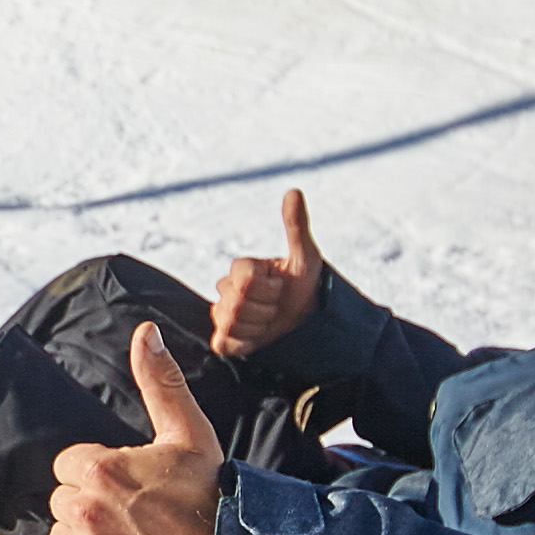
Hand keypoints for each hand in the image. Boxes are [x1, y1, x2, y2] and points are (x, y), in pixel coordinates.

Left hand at [50, 323, 223, 534]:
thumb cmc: (212, 498)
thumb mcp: (189, 433)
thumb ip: (159, 382)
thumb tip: (145, 333)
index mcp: (99, 469)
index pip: (71, 465)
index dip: (102, 473)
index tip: (134, 486)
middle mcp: (84, 511)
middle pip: (64, 500)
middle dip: (92, 503)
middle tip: (137, 514)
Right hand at [208, 187, 326, 358]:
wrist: (310, 319)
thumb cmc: (306, 284)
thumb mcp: (306, 255)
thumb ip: (296, 225)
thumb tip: (294, 191)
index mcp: (241, 269)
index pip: (244, 281)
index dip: (268, 288)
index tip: (281, 286)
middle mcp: (227, 290)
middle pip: (235, 304)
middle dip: (265, 309)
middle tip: (278, 305)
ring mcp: (224, 314)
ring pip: (230, 323)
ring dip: (259, 326)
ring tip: (271, 320)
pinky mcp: (224, 339)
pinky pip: (223, 343)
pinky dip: (245, 342)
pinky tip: (260, 335)